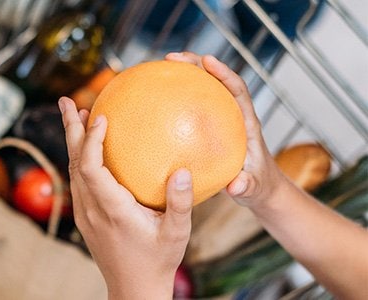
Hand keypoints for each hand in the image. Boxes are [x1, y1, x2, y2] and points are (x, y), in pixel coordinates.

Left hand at [59, 97, 192, 298]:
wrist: (133, 289)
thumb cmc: (158, 261)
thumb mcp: (176, 233)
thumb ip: (180, 202)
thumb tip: (183, 171)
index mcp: (111, 209)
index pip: (91, 168)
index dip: (91, 140)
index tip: (99, 116)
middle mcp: (91, 209)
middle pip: (74, 162)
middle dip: (71, 130)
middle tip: (68, 101)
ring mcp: (85, 214)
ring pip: (72, 171)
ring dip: (74, 142)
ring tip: (77, 114)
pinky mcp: (86, 217)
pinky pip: (78, 181)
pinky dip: (81, 158)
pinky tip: (90, 147)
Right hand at [164, 52, 288, 209]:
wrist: (259, 187)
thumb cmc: (257, 186)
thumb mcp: (253, 188)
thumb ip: (246, 186)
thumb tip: (234, 186)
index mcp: (246, 122)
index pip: (237, 90)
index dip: (223, 73)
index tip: (207, 61)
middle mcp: (234, 114)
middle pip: (216, 80)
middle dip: (196, 64)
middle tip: (171, 57)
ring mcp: (221, 118)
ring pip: (203, 89)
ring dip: (184, 74)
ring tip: (160, 66)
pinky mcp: (209, 126)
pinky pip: (190, 107)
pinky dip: (175, 98)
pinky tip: (153, 100)